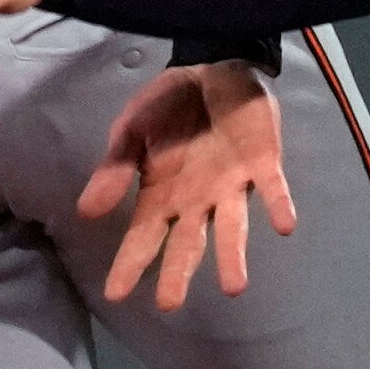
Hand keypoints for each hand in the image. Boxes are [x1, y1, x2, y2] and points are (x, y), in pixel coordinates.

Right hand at [81, 61, 297, 307]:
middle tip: (170, 304)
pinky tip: (283, 226)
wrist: (210, 64)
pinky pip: (272, 187)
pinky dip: (278, 204)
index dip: (131, 264)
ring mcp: (232, 184)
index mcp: (163, 195)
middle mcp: (198, 200)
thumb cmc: (169, 105)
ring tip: (233, 286)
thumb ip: (115, 168)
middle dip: (178, 272)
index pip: (143, 237)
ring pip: (233, 226)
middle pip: (187, 243)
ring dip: (233, 254)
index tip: (116, 294)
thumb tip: (86, 212)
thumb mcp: (131, 130)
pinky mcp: (263, 162)